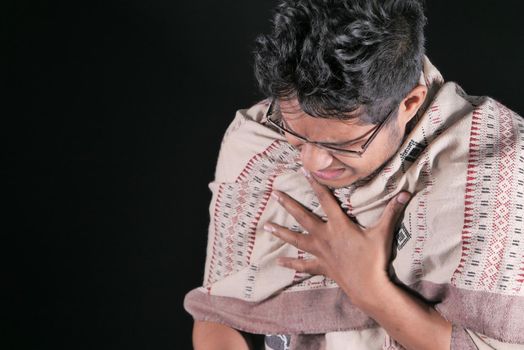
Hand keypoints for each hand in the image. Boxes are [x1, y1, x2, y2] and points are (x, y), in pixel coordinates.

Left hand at [264, 169, 410, 305]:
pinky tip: (279, 262)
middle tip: (275, 194)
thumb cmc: (374, 259)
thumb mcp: (383, 233)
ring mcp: (320, 252)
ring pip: (297, 240)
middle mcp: (325, 237)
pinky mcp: (320, 267)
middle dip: (289, 204)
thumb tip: (406, 192)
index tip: (304, 171)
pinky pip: (303, 265)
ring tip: (267, 227)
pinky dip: (291, 263)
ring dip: (282, 232)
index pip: (325, 200)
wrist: (368, 287)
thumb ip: (392, 211)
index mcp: (338, 226)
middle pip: (303, 217)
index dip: (315, 185)